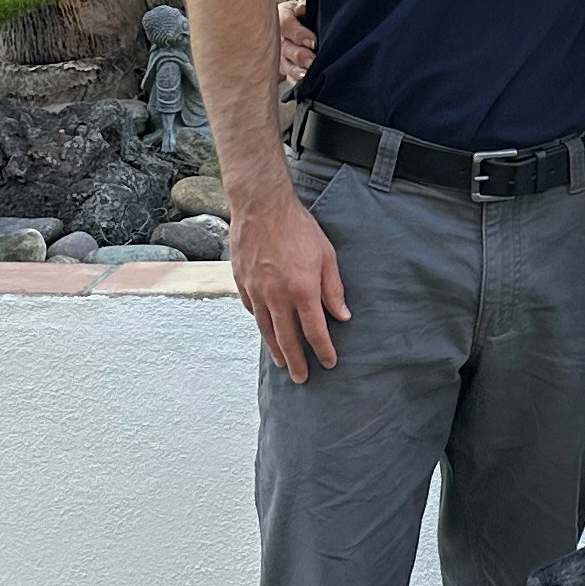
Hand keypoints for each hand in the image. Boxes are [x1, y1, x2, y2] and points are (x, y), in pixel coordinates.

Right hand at [231, 174, 347, 377]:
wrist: (261, 206)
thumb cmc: (298, 228)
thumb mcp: (326, 255)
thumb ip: (333, 289)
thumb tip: (342, 316)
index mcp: (302, 290)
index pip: (314, 331)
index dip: (323, 350)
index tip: (329, 363)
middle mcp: (277, 296)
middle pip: (287, 339)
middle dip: (297, 361)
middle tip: (302, 378)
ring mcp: (256, 291)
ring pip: (266, 329)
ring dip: (276, 349)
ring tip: (283, 363)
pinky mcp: (242, 283)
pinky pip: (252, 311)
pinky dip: (261, 324)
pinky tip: (266, 330)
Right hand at [276, 0, 318, 83]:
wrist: (295, 25)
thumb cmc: (301, 14)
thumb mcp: (302, 5)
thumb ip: (304, 5)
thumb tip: (303, 8)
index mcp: (279, 17)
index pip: (286, 26)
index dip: (299, 34)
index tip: (313, 41)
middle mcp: (275, 37)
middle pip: (284, 48)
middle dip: (299, 55)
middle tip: (312, 60)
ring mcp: (277, 54)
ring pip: (284, 64)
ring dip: (295, 70)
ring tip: (306, 74)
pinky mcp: (283, 67)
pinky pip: (286, 75)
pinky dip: (294, 79)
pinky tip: (303, 82)